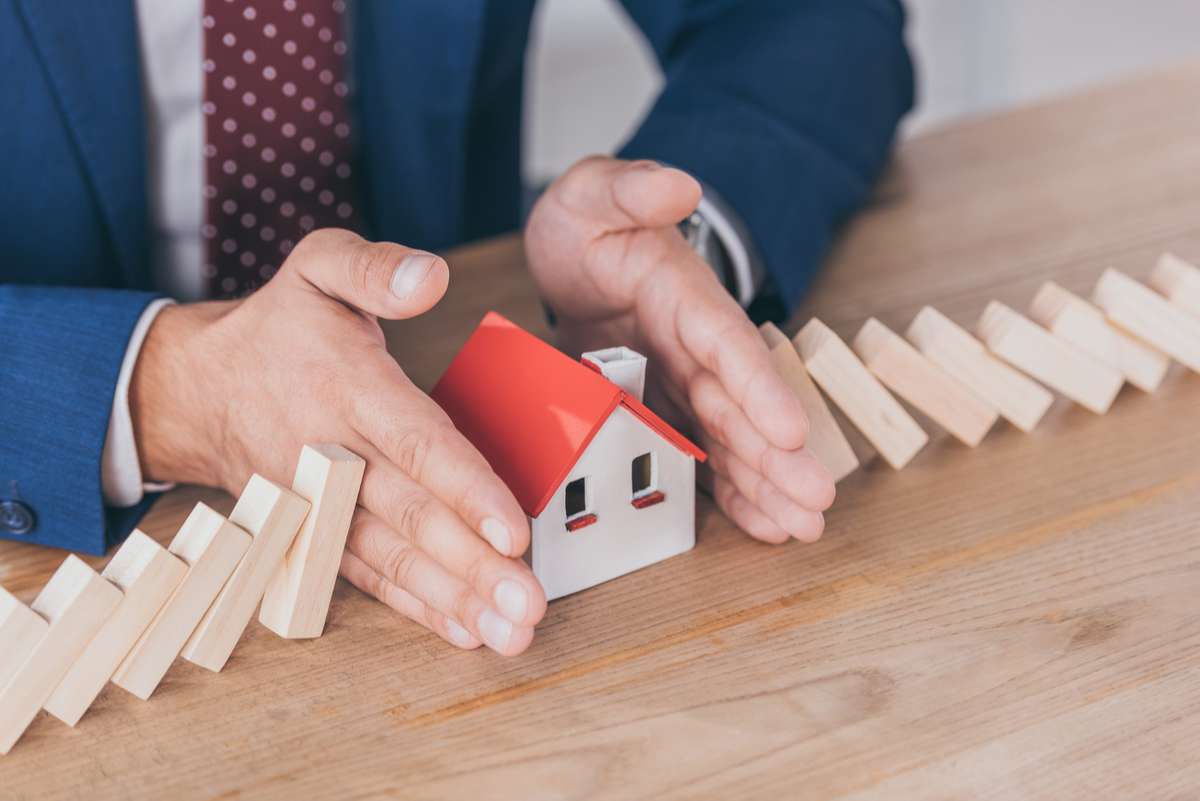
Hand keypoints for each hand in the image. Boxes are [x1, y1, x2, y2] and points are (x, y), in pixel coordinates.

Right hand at [130, 229, 546, 653]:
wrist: (196, 389)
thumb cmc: (276, 327)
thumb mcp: (317, 266)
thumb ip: (375, 269)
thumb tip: (431, 275)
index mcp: (345, 385)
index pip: (414, 442)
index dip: (464, 488)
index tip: (512, 531)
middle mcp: (332, 451)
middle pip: (409, 514)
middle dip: (471, 565)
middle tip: (526, 607)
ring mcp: (319, 500)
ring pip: (391, 557)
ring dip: (451, 599)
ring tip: (507, 633)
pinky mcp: (312, 530)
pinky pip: (364, 575)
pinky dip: (412, 605)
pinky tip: (461, 629)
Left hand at [525, 157, 833, 542]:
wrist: (575, 256)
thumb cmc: (587, 225)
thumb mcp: (592, 194)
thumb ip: (630, 190)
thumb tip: (678, 185)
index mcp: (684, 296)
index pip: (727, 342)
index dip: (759, 386)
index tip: (791, 429)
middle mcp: (695, 346)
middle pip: (740, 404)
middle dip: (778, 455)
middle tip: (816, 501)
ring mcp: (683, 384)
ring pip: (730, 440)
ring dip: (766, 484)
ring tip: (802, 528)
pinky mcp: (666, 410)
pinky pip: (701, 456)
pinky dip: (730, 492)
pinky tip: (764, 526)